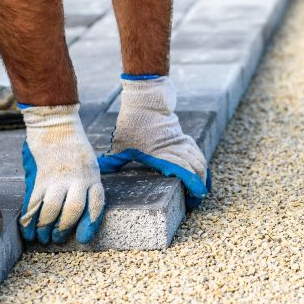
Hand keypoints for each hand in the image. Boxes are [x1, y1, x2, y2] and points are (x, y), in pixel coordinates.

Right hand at [20, 104, 104, 243]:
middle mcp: (77, 180)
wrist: (56, 125)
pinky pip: (33, 203)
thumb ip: (85, 186)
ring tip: (42, 238)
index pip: (95, 204)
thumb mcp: (89, 165)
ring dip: (45, 228)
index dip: (90, 224)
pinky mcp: (40, 178)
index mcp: (92, 177)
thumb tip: (79, 215)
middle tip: (57, 238)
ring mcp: (57, 179)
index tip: (84, 239)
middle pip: (73, 210)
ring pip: (51, 210)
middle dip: (64, 229)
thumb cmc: (74, 148)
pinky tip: (28, 231)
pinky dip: (29, 220)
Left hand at [98, 76, 210, 207]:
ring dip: (202, 176)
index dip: (191, 184)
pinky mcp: (183, 137)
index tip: (193, 199)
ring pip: (198, 160)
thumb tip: (101, 170)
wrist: (145, 102)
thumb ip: (114, 160)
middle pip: (195, 168)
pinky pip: (196, 152)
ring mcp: (180, 142)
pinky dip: (201, 163)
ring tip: (200, 190)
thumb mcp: (120, 144)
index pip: (182, 170)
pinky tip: (202, 173)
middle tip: (196, 201)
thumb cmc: (131, 124)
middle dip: (199, 186)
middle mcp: (174, 148)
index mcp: (160, 153)